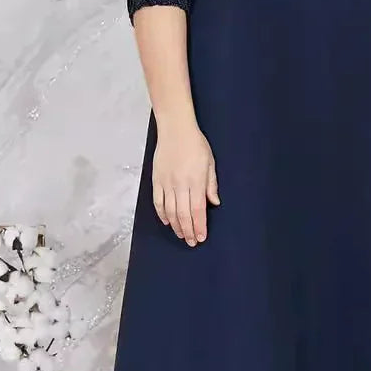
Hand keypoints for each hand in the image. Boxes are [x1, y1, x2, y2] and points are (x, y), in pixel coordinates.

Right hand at [151, 122, 219, 244]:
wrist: (175, 129)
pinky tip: (167, 221)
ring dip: (176, 225)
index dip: (199, 226)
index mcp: (196, 180)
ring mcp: (166, 182)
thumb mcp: (210, 162)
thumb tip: (214, 203)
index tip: (201, 237)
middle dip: (188, 231)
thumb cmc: (195, 144)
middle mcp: (180, 184)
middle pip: (183, 214)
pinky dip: (162, 214)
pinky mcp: (156, 180)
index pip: (198, 209)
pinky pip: (158, 201)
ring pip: (170, 211)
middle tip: (192, 242)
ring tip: (181, 234)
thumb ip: (211, 184)